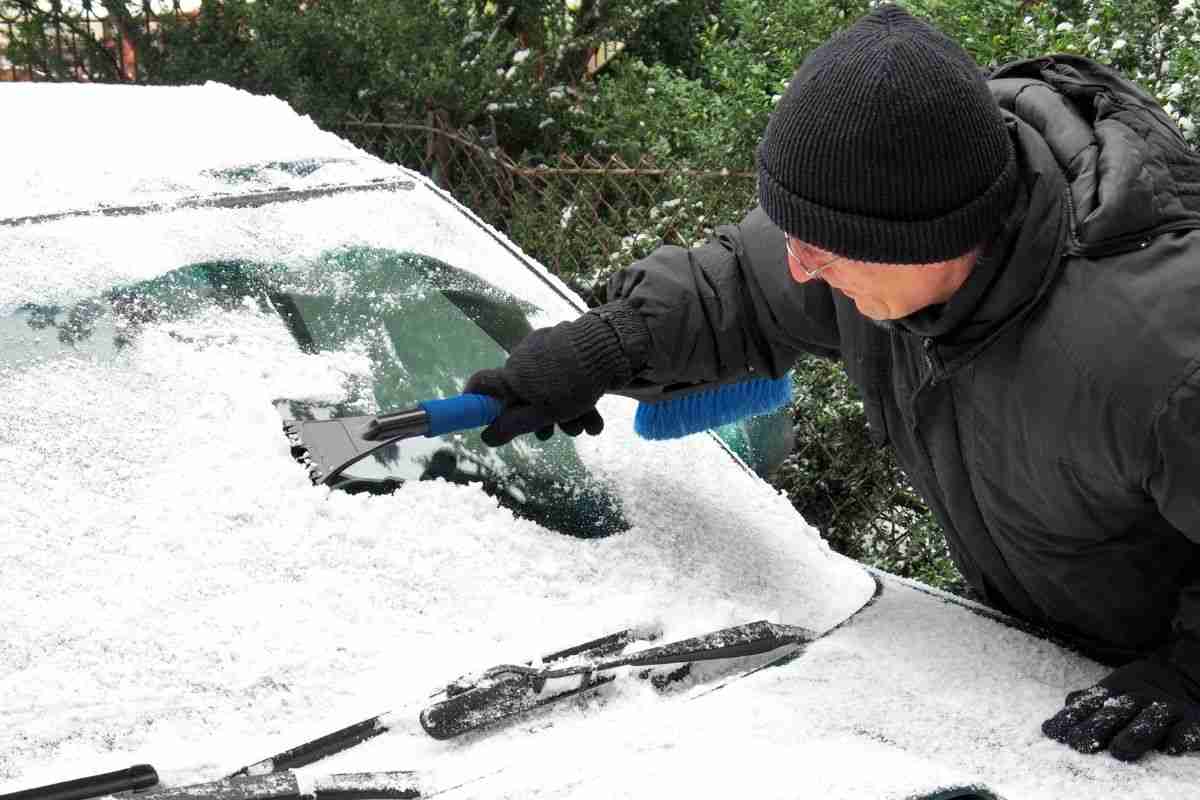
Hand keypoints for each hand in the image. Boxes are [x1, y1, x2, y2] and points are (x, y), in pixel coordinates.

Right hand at [465, 304, 645, 446]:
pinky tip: (595, 416)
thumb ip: (513, 426)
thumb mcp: (542, 413)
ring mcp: (545, 351)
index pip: (480, 384)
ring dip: (567, 413)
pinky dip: (578, 397)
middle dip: (543, 419)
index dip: (473, 400)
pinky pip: (565, 376)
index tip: (477, 417)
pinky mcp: (567, 347)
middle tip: (557, 432)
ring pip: (550, 389)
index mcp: (512, 374)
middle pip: (524, 395)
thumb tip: (486, 438)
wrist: (610, 347)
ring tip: (587, 426)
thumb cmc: (571, 383)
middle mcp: (523, 360)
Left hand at [1041, 650, 1199, 760]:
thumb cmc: (1140, 692)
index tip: (1052, 733)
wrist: (1187, 678)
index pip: (1089, 704)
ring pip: (1151, 718)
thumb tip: (1064, 709)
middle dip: (1096, 727)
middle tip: (1079, 745)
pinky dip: (1181, 737)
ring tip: (1120, 751)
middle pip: (1116, 711)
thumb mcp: (1113, 690)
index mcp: (1116, 689)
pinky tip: (1171, 747)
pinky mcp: (1195, 720)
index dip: (1071, 718)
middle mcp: (1139, 697)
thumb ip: (1089, 701)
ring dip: (1135, 734)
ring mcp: (1168, 707)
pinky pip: (1188, 728)